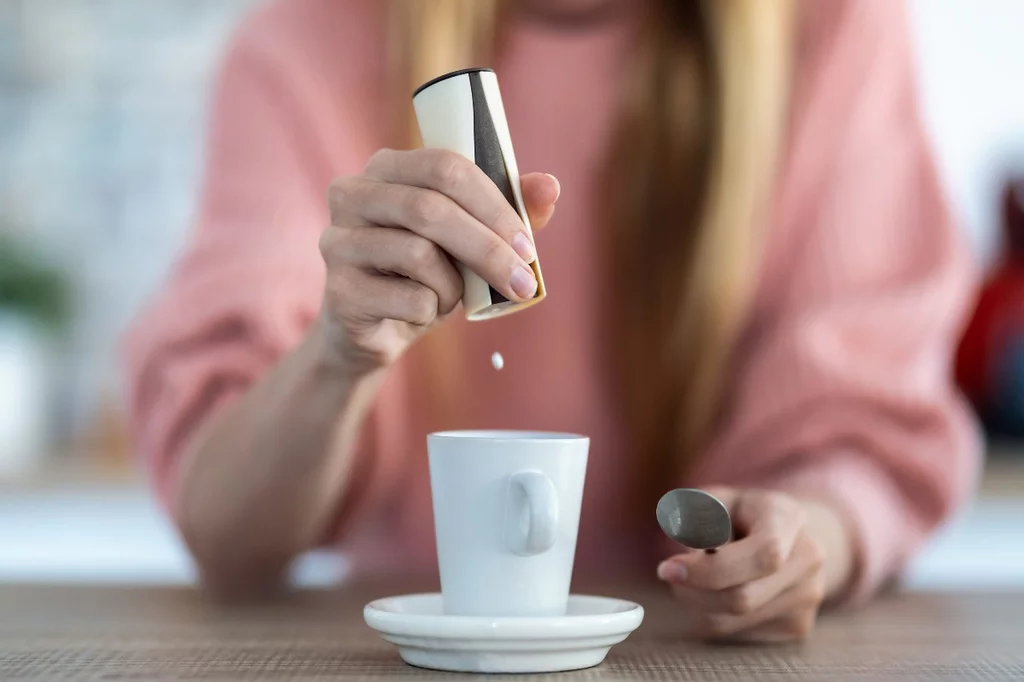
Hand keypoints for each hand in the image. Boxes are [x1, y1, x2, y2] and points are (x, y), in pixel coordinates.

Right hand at [318, 148, 559, 374]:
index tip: (527, 244)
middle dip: (487, 248)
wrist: (374, 330)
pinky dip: (432, 311)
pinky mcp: (338, 291)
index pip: (445, 167)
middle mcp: (351, 194)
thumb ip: (508, 210)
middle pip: (430, 209)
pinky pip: (409, 299)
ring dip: (453, 285)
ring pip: (420, 255)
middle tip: (523, 281)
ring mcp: (337, 241)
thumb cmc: (424, 273)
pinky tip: (419, 312)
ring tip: (450, 296)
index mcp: (386, 167)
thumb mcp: (468, 239)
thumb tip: (550, 186)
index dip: (493, 204)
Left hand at [657, 488, 832, 643]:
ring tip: (696, 577)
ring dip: (697, 603)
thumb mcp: (714, 499)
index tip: (668, 568)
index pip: (764, 554)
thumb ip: (694, 513)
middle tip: (669, 573)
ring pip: (732, 621)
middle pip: (743, 597)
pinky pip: (737, 634)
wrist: (788, 536)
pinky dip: (714, 614)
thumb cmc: (741, 515)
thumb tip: (681, 533)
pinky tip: (720, 591)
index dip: (712, 568)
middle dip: (693, 591)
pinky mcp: (797, 626)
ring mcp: (807, 597)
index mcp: (788, 518)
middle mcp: (807, 560)